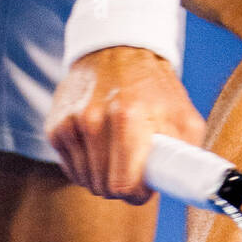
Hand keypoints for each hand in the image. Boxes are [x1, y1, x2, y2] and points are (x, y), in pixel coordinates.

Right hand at [45, 45, 205, 202]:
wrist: (117, 50)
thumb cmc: (153, 86)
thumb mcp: (181, 113)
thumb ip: (185, 153)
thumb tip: (184, 184)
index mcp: (130, 117)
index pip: (125, 186)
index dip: (138, 192)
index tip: (144, 184)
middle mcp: (95, 120)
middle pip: (104, 188)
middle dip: (121, 184)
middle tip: (132, 165)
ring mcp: (72, 122)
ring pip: (86, 181)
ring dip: (102, 175)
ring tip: (116, 151)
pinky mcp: (56, 125)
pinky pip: (71, 169)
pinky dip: (85, 165)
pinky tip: (98, 145)